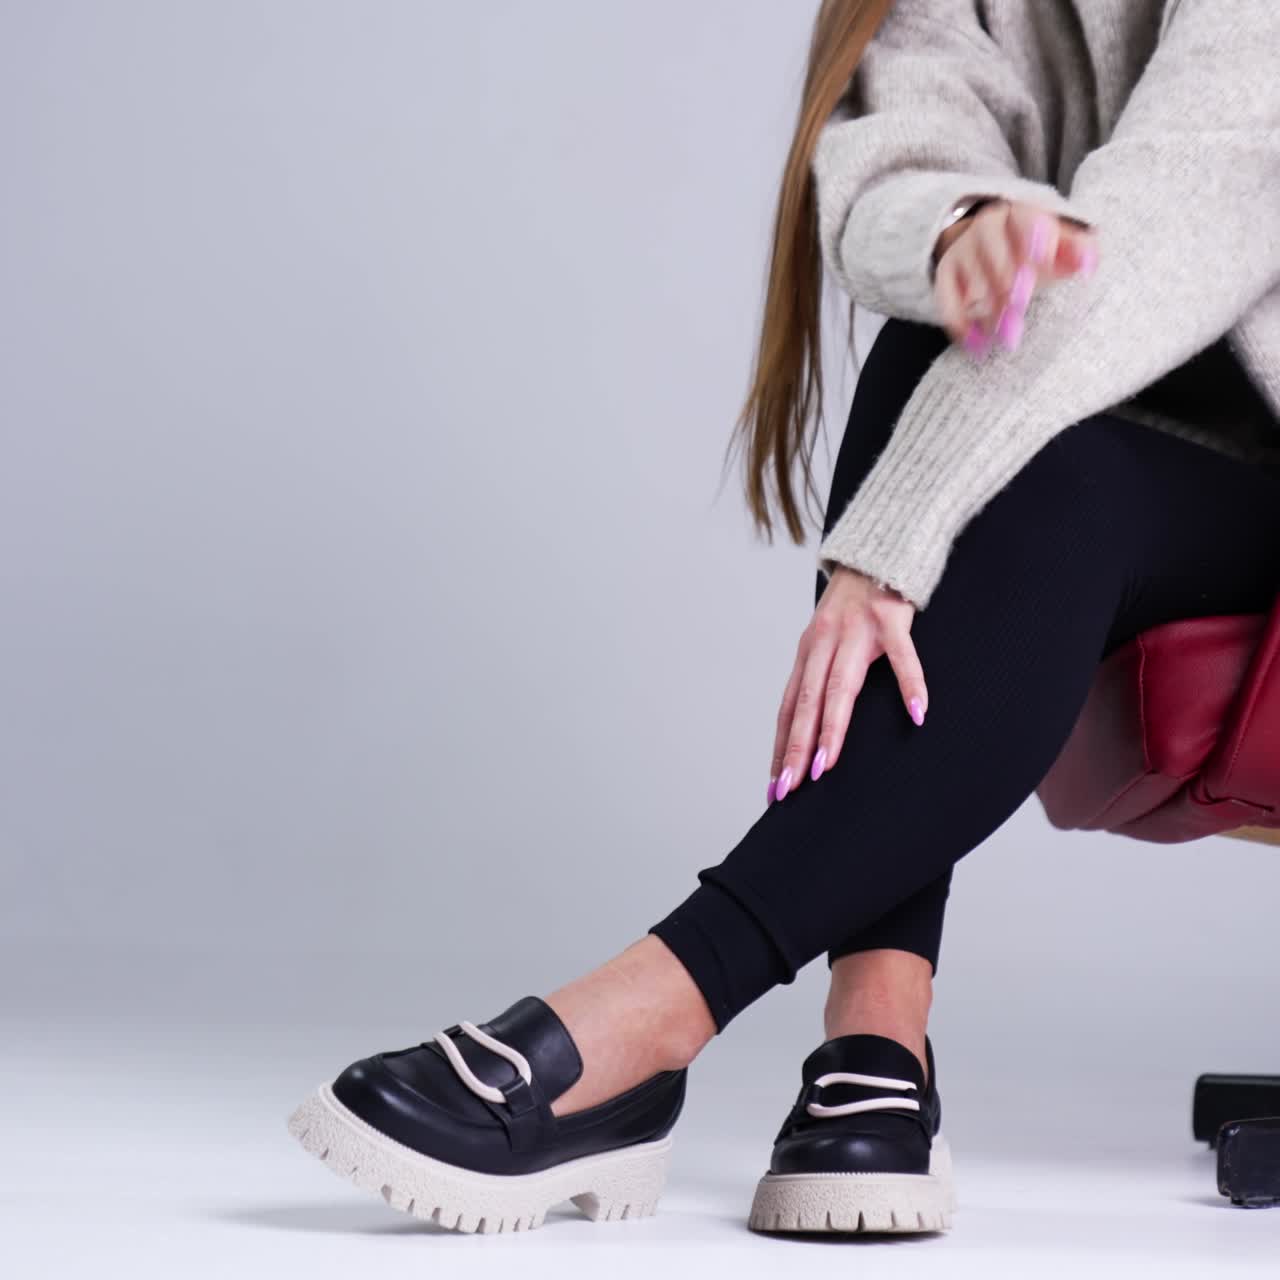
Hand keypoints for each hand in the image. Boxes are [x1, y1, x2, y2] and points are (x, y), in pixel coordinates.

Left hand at [768, 565, 925, 803]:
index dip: (782, 745)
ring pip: (840, 686)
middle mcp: (824, 642)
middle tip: (790, 786)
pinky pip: (903, 657)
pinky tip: (919, 714)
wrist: (876, 549)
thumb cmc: (854, 603)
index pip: (790, 707)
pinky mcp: (891, 619)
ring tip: (827, 765)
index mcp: (808, 652)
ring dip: (832, 727)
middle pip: (807, 703)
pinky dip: (911, 684)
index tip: (775, 786)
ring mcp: (857, 631)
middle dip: (798, 747)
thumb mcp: (827, 637)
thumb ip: (820, 674)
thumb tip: (810, 723)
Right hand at [933, 199, 1099, 356]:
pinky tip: (975, 343)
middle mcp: (986, 228)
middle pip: (994, 251)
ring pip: (973, 281)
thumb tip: (1089, 265)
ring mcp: (962, 251)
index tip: (1044, 255)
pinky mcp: (945, 275)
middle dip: (1008, 279)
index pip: (1024, 219)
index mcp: (1019, 214)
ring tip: (1007, 334)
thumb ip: (1078, 251)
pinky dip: (959, 323)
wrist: (986, 245)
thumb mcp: (1058, 243)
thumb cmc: (1032, 249)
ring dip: (990, 310)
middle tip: (1021, 305)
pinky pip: (947, 300)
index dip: (1033, 236)